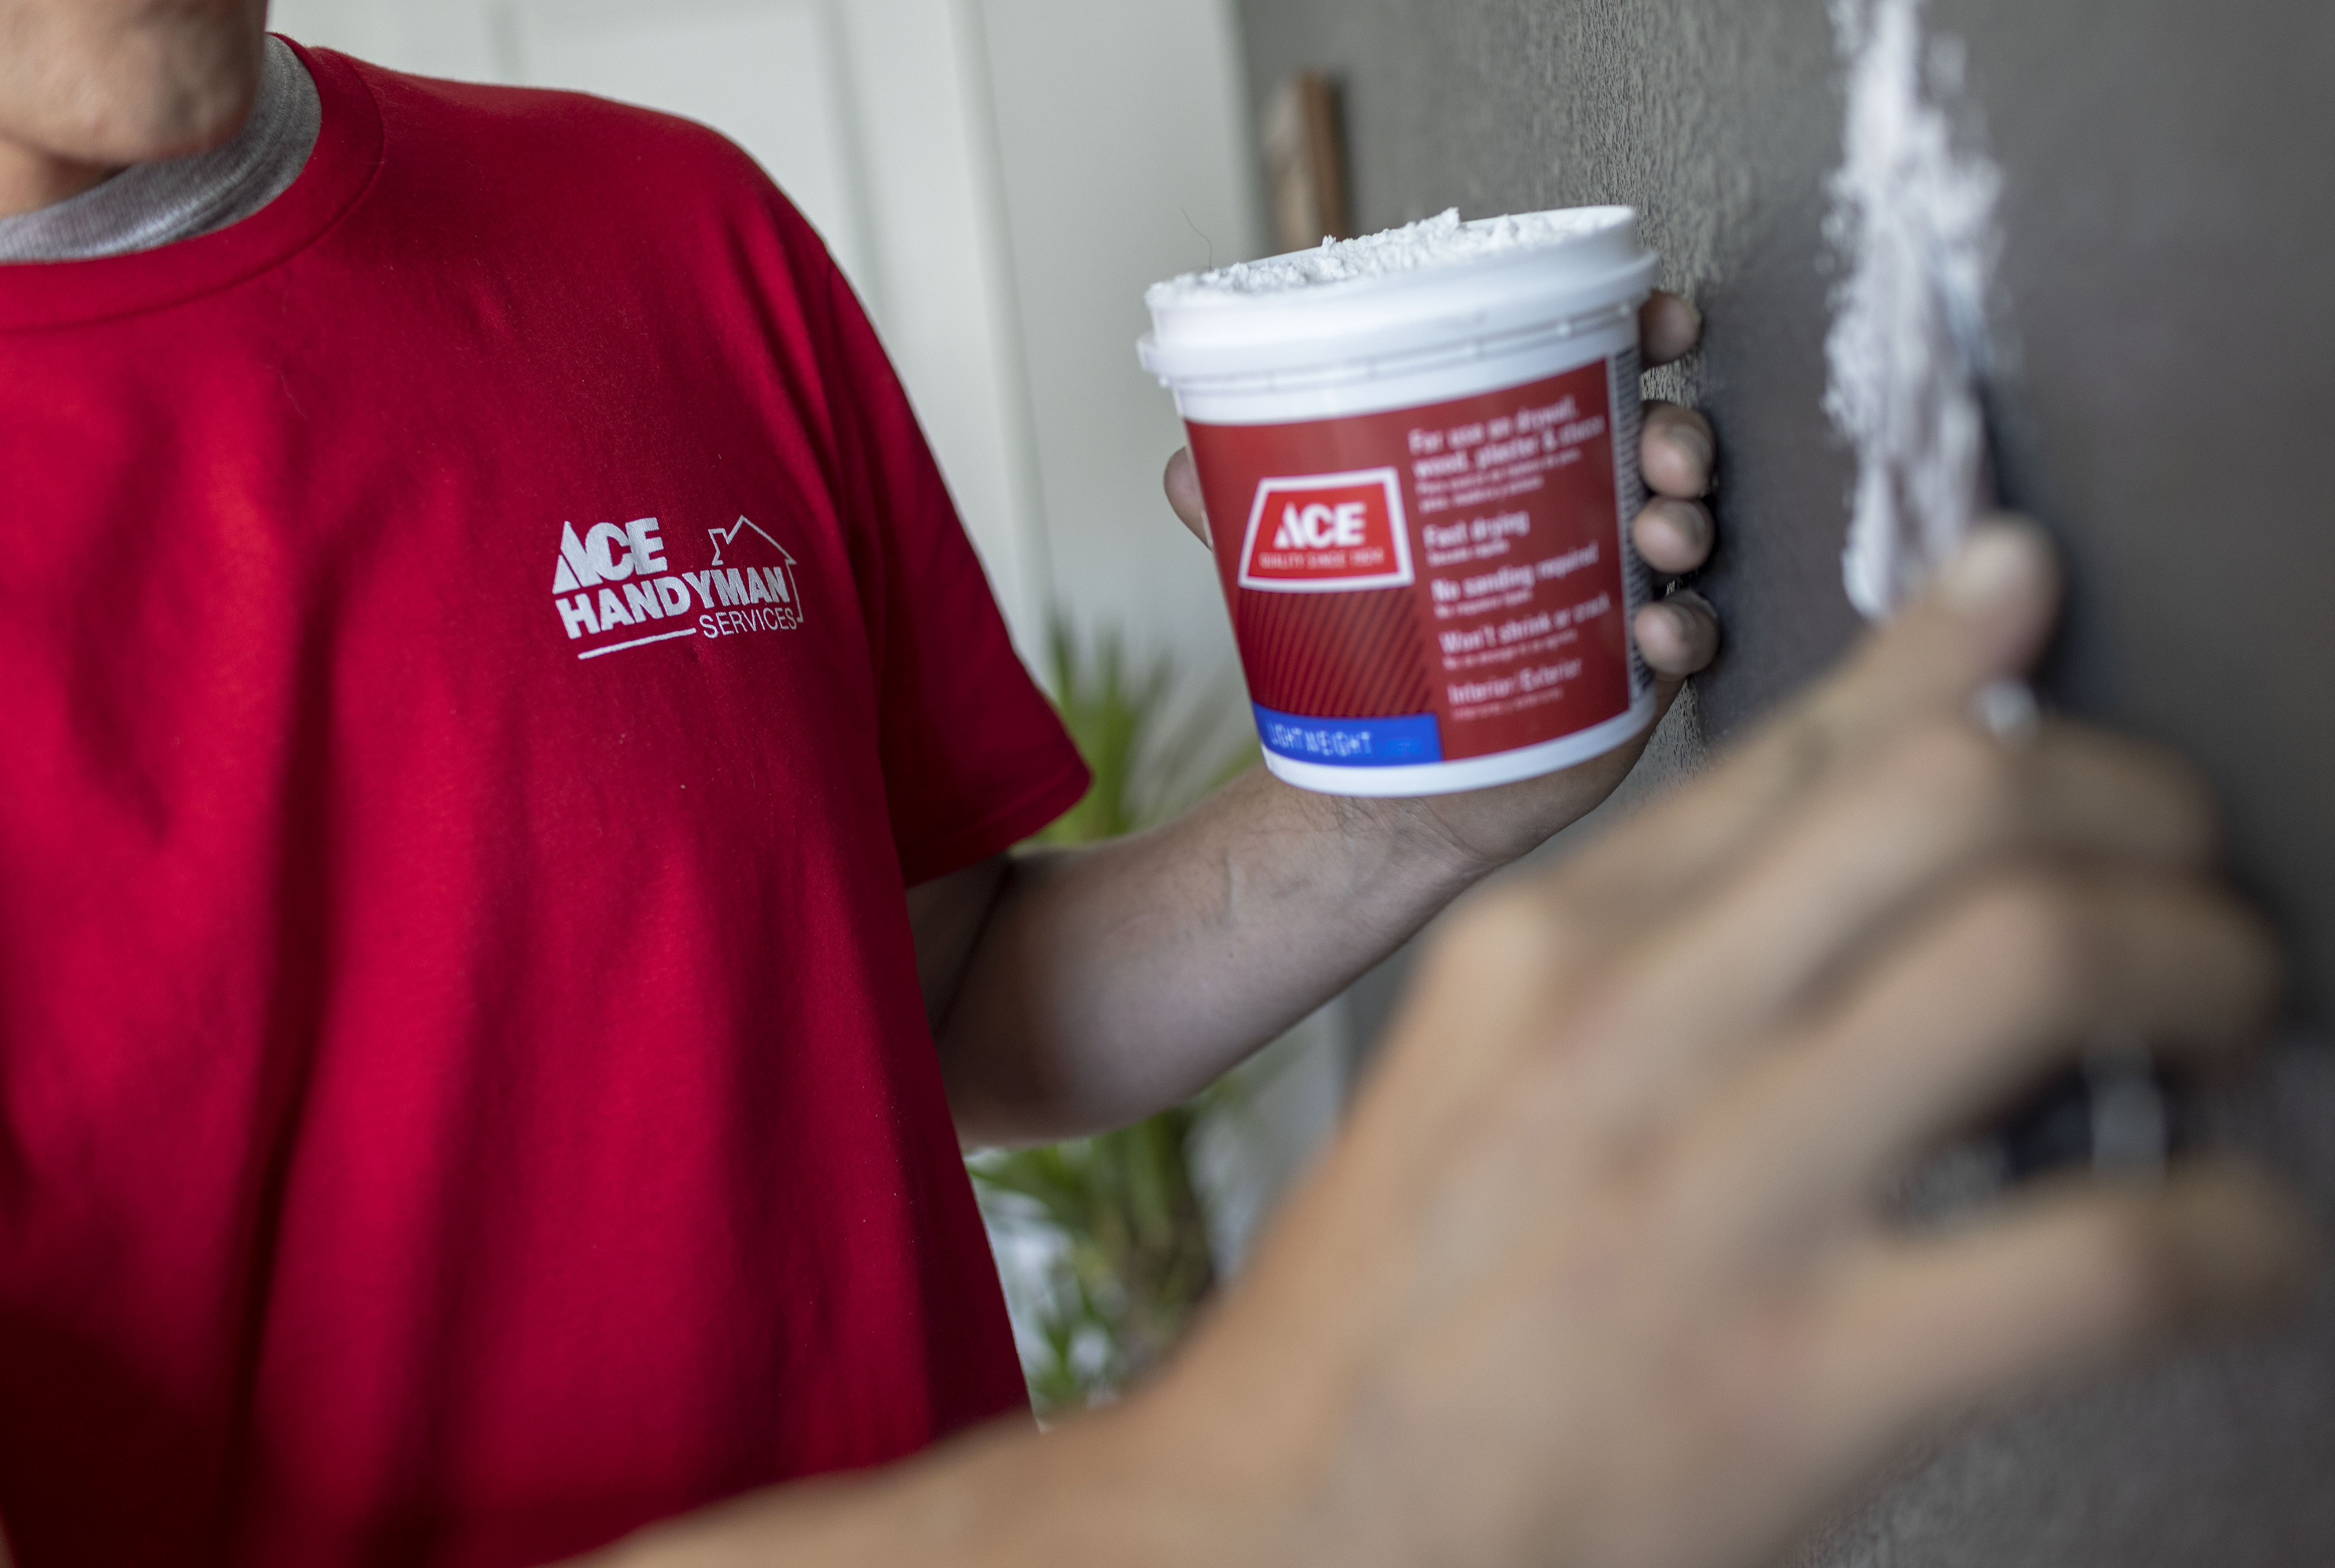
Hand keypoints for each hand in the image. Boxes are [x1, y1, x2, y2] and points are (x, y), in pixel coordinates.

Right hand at [1129, 522, 2313, 1567]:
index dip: (1952, 659)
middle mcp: (1623, 1025)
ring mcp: (1711, 1193)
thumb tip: (1827, 840)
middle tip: (2187, 872)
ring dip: (2198, 963)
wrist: (1284, 1532)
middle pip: (1951, 803)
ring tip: (2228, 1011)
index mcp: (1541, 949)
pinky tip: (2243, 1245)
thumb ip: (1650, 952)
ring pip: (2033, 955)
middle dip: (2132, 804)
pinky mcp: (1795, 1380)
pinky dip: (2227, 1235)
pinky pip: (2101, 1253)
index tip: (2031, 597)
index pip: (1797, 744)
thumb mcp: (1482, 1077)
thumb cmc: (1390, 1312)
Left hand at [1163, 292, 1721, 870]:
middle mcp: (1580, 517)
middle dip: (1678, 431)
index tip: (1661, 321)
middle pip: (1660, 443)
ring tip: (1657, 533)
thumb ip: (1237, 515)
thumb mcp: (1290, 570)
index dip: (1642, 333)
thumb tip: (1178, 466)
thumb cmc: (1359, 654)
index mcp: (1517, 465)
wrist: (1382, 785)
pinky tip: (1652, 629)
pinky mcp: (1631, 675)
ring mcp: (1614, 593)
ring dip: (1686, 518)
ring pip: (1685, 530)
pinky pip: (1689, 637)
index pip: (1596, 374)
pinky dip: (1685, 626)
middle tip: (1659, 449)